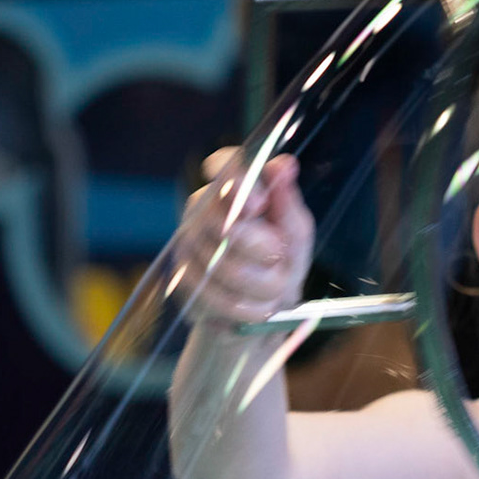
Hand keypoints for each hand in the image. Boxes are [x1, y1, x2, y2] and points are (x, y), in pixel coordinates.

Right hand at [173, 149, 313, 324]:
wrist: (265, 314)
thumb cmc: (282, 264)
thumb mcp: (296, 235)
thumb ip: (289, 202)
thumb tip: (285, 165)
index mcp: (232, 191)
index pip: (223, 166)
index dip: (239, 183)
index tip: (260, 203)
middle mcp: (202, 212)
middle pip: (225, 223)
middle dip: (262, 248)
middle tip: (278, 258)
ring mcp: (187, 247)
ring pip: (223, 266)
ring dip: (262, 284)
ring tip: (275, 289)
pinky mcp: (181, 282)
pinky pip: (215, 296)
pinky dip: (247, 307)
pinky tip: (258, 307)